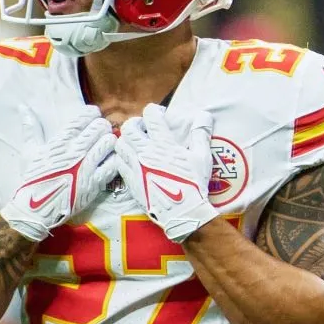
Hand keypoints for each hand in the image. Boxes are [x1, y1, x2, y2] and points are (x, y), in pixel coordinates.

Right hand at [0, 105, 116, 241]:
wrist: (36, 209)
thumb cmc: (32, 179)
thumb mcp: (29, 151)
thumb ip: (30, 128)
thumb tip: (23, 107)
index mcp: (60, 141)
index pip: (84, 117)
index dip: (92, 113)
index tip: (92, 115)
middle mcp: (76, 151)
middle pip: (101, 127)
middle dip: (101, 126)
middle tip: (99, 131)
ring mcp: (88, 167)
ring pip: (110, 142)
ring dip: (109, 141)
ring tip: (105, 145)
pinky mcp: (96, 183)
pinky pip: (114, 164)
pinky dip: (114, 159)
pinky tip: (108, 160)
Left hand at [115, 104, 217, 242]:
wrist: (182, 212)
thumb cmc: (194, 184)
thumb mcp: (202, 157)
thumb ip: (200, 134)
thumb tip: (205, 115)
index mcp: (163, 143)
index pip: (150, 115)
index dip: (154, 110)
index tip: (160, 115)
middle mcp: (145, 152)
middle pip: (129, 127)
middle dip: (136, 123)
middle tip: (144, 128)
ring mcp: (135, 166)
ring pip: (120, 143)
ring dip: (127, 139)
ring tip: (136, 143)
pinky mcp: (130, 180)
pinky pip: (118, 162)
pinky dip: (122, 157)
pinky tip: (131, 160)